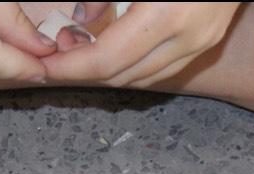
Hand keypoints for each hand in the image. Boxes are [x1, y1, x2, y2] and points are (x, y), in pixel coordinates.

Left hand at [43, 2, 240, 85]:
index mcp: (166, 15)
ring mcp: (203, 42)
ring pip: (142, 78)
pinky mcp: (210, 39)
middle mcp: (188, 37)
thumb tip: (82, 16)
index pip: (105, 61)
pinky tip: (114, 47)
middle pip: (121, 76)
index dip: (68, 68)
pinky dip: (132, 65)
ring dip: (108, 71)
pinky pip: (163, 67)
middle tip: (58, 50)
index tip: (43, 65)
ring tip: (82, 47)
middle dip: (83, 71)